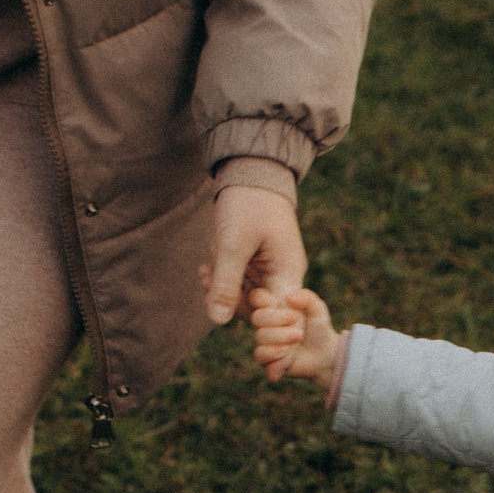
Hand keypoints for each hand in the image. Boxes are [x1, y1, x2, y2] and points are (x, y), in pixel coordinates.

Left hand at [200, 182, 306, 324]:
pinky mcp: (256, 265)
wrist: (251, 170)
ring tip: (205, 273)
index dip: (258, 322)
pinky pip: (241, 285)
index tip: (226, 308)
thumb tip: (218, 320)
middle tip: (207, 284)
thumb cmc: (248, 204)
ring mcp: (269, 271)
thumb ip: (226, 284)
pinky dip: (222, 281)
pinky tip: (206, 268)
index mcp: (288, 273)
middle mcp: (283, 277)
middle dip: (231, 303)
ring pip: (247, 299)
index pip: (280, 316)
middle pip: (261, 311)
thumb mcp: (233, 245)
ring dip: (223, 291)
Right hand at [249, 286, 345, 389]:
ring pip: (260, 336)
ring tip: (298, 338)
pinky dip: (275, 355)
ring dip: (280, 337)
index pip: (257, 298)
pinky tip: (288, 355)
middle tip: (296, 322)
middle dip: (277, 319)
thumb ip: (307, 298)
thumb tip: (289, 297)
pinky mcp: (267, 360)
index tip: (277, 303)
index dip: (263, 300)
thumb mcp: (318, 310)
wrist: (324, 354)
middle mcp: (266, 324)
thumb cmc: (318, 328)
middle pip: (257, 317)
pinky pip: (260, 355)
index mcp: (274, 308)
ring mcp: (265, 342)